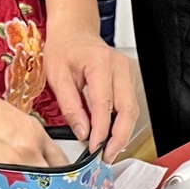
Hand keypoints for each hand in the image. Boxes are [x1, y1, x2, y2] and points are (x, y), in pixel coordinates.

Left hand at [41, 0, 138, 157]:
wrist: (74, 32)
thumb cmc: (64, 48)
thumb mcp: (57, 76)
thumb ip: (70, 106)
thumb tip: (82, 132)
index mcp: (101, 63)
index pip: (105, 104)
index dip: (101, 130)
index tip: (94, 148)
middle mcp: (120, 67)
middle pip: (128, 110)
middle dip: (119, 138)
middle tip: (107, 156)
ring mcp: (127, 73)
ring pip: (132, 111)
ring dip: (122, 134)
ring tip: (109, 151)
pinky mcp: (128, 80)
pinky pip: (129, 106)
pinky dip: (122, 124)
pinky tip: (112, 136)